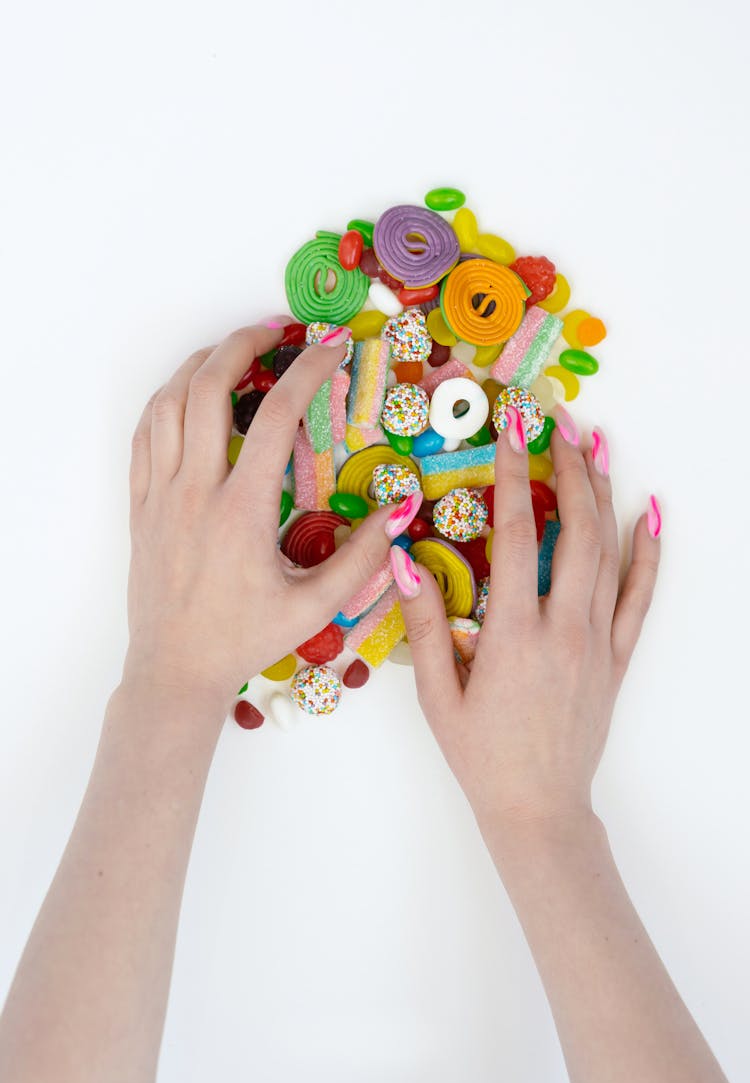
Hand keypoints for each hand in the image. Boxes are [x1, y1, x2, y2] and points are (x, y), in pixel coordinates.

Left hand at [125, 322, 400, 707]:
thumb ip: (363, 559)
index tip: (331, 349)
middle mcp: (194, 492)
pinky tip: (188, 395)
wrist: (175, 670)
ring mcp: (160, 495)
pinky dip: (166, 401)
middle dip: (243, 345)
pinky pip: (143, 435)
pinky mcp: (140, 506)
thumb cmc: (245, 640)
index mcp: (241, 511)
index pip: (278, 417)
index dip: (308, 372)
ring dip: (200, 365)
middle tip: (275, 330)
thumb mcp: (315, 607)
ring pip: (168, 403)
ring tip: (232, 352)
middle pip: (209, 388)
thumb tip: (401, 511)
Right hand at [393, 409, 660, 840]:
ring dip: (603, 493)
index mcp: (514, 635)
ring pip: (608, 552)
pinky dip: (649, 552)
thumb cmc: (481, 757)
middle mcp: (564, 629)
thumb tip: (406, 561)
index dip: (513, 475)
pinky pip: (639, 596)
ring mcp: (598, 642)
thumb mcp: (437, 696)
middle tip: (558, 420)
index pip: (514, 535)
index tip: (513, 429)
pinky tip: (651, 512)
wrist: (539, 810)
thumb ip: (428, 626)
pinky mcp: (617, 658)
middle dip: (567, 467)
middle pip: (572, 529)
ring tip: (597, 443)